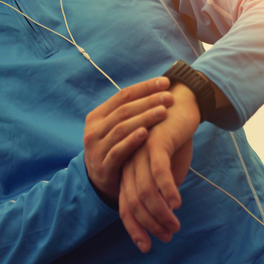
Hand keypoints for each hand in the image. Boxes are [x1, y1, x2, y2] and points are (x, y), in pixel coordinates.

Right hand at [83, 77, 172, 202]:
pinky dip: (131, 141)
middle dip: (148, 101)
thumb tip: (157, 88)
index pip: (123, 95)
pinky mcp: (102, 166)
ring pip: (121, 128)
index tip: (166, 82)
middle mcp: (94, 130)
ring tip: (163, 112)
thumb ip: (129, 112)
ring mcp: (96, 148)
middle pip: (124, 110)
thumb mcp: (116, 128)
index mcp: (97, 116)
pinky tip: (146, 133)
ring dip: (144, 118)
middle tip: (169, 97)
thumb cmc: (115, 148)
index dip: (145, 87)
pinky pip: (118, 151)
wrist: (99, 181)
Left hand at [118, 82, 199, 251]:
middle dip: (149, 224)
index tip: (146, 246)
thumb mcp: (168, 167)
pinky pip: (158, 172)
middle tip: (167, 236)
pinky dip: (166, 190)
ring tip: (174, 224)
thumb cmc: (175, 137)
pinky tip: (175, 203)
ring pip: (145, 191)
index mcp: (129, 169)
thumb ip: (163, 187)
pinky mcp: (155, 142)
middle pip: (132, 202)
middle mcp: (130, 162)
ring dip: (160, 212)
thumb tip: (165, 211)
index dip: (134, 227)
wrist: (182, 104)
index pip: (124, 205)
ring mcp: (140, 152)